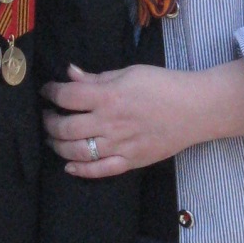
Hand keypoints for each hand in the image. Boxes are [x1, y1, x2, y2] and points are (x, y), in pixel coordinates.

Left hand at [42, 61, 243, 177]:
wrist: (196, 109)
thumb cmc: (164, 85)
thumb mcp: (129, 72)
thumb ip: (97, 78)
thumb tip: (70, 74)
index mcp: (108, 97)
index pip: (67, 96)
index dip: (50, 93)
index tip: (47, 91)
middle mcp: (109, 123)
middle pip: (65, 128)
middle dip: (49, 122)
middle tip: (47, 116)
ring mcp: (119, 145)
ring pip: (76, 151)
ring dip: (58, 146)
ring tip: (53, 138)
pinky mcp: (130, 161)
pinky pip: (99, 170)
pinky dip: (80, 170)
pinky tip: (69, 165)